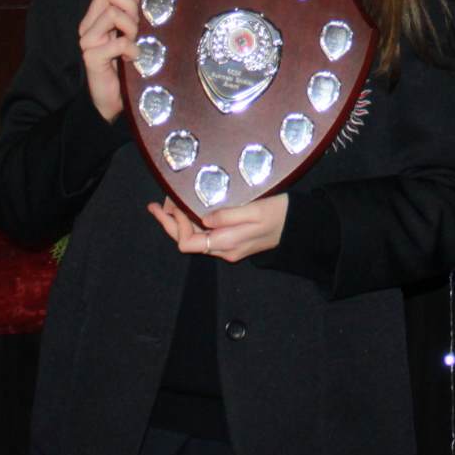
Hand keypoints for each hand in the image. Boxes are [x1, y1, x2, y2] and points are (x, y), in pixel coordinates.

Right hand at [77, 0, 139, 121]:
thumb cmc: (126, 64)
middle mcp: (88, 25)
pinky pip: (119, 42)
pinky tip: (132, 58)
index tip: (137, 10)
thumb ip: (130, 11)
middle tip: (136, 29)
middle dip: (131, 7)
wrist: (113, 99)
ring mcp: (87, 41)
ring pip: (113, 14)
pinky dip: (132, 49)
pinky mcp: (92, 58)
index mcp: (95, 15)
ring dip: (132, 29)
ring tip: (134, 44)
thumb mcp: (131, 32)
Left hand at [147, 195, 289, 262]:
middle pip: (186, 242)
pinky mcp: (232, 241)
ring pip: (194, 239)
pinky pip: (204, 236)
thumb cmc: (279, 214)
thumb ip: (227, 215)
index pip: (187, 243)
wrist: (299, 224)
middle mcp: (224, 249)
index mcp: (227, 243)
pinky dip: (191, 223)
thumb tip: (202, 218)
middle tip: (156, 205)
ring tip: (168, 204)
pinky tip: (188, 210)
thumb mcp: (254, 210)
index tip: (175, 204)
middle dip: (168, 224)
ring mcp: (228, 247)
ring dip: (178, 223)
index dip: (176, 225)